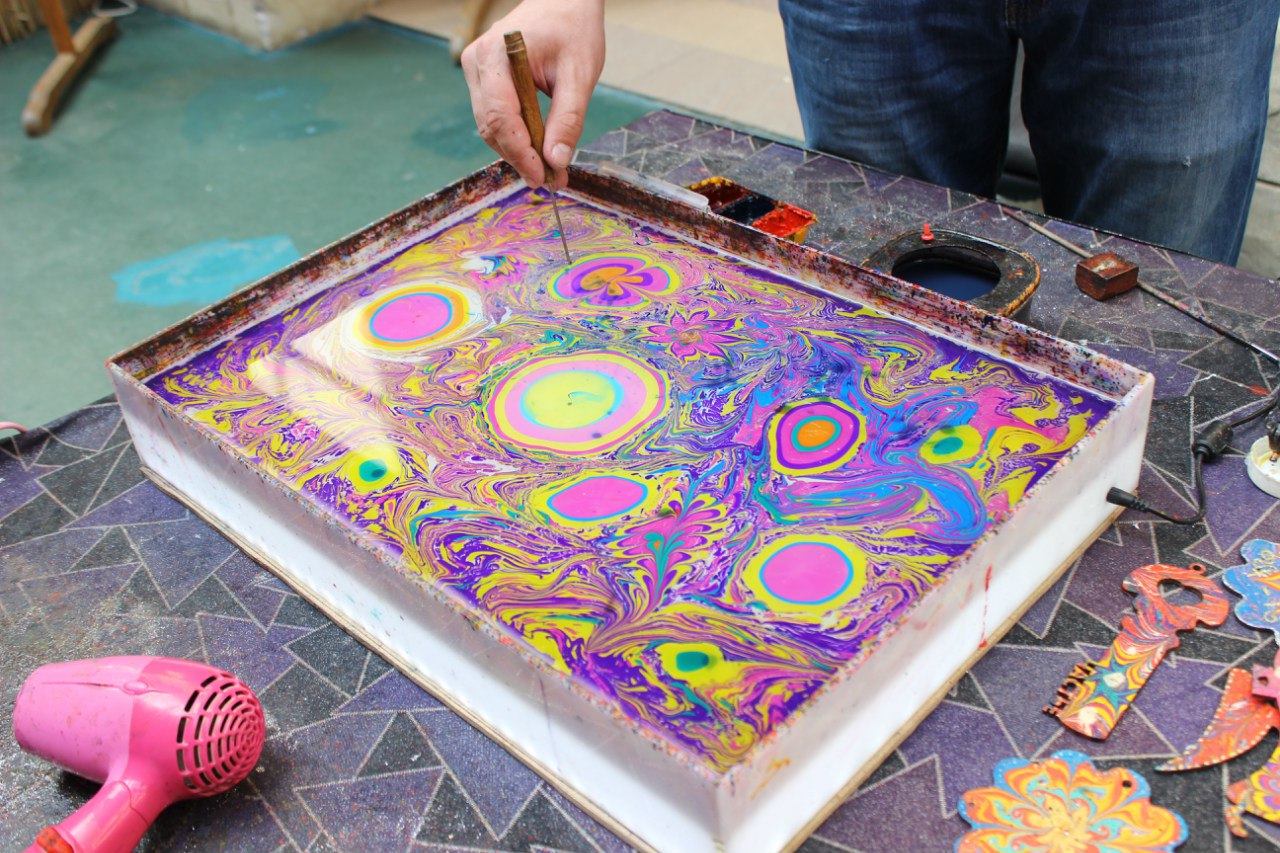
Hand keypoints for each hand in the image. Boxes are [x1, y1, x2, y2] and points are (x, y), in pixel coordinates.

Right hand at [461, 0, 604, 190]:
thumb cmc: (573, 30)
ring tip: (548, 169)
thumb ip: (568, 119)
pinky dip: (515, 136)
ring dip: (517, 150)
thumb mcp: (580, 75)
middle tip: (550, 180)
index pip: (501, 116)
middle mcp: (477, 62)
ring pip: (490, 126)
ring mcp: (475, 70)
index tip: (542, 176)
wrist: (562, 2)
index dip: (521, 152)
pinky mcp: (482, 78)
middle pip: (491, 126)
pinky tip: (537, 150)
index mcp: (497, 55)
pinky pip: (494, 116)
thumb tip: (557, 161)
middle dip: (520, 157)